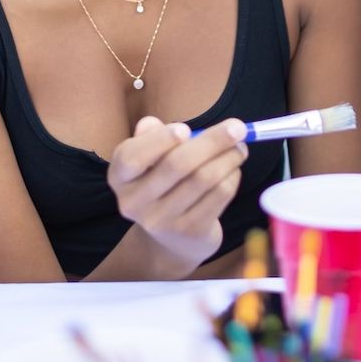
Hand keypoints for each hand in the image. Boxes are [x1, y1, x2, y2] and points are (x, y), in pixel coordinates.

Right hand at [108, 116, 249, 273]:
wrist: (173, 237)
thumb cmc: (163, 182)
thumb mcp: (150, 159)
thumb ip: (151, 136)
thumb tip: (152, 124)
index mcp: (120, 177)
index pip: (132, 157)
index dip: (159, 141)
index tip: (186, 128)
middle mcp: (135, 202)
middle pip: (177, 164)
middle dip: (212, 141)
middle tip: (238, 127)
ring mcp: (162, 221)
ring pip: (203, 179)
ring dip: (229, 157)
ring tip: (240, 147)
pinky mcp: (190, 231)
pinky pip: (219, 195)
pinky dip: (232, 177)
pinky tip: (234, 169)